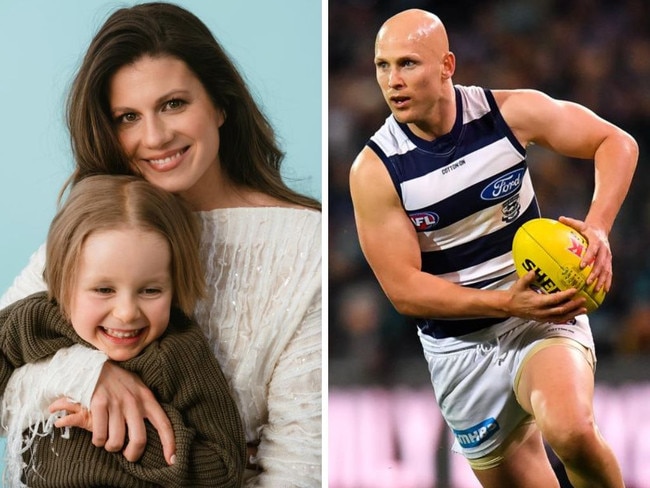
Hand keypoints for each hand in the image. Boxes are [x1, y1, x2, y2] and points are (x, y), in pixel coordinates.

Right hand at [48, 362, 175, 464]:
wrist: (94, 365)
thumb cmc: (119, 381)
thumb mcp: (137, 389)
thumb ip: (146, 407)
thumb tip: (158, 431)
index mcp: (148, 398)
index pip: (164, 424)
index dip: (170, 443)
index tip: (172, 460)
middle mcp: (135, 401)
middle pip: (139, 439)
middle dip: (133, 454)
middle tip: (128, 455)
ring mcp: (117, 403)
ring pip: (117, 442)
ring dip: (111, 447)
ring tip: (109, 440)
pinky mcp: (100, 404)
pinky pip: (100, 436)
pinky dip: (98, 441)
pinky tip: (98, 435)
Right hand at [507, 270, 586, 322]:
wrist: (508, 306)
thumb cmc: (515, 295)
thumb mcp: (520, 284)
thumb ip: (527, 278)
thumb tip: (534, 271)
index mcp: (538, 302)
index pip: (555, 299)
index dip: (566, 295)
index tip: (574, 290)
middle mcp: (542, 311)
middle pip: (561, 310)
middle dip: (573, 305)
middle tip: (583, 300)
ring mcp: (543, 317)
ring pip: (561, 317)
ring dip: (573, 313)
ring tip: (583, 310)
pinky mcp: (543, 319)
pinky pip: (557, 320)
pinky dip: (567, 318)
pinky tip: (573, 315)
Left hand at [559, 215, 611, 291]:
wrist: (600, 229)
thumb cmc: (587, 228)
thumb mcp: (579, 224)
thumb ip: (570, 222)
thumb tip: (559, 218)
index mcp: (596, 241)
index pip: (593, 250)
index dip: (588, 258)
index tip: (582, 266)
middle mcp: (604, 249)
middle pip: (601, 263)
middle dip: (595, 273)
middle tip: (587, 281)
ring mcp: (607, 256)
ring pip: (606, 270)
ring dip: (602, 280)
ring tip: (595, 289)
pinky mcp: (609, 261)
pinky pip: (609, 273)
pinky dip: (608, 281)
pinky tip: (604, 291)